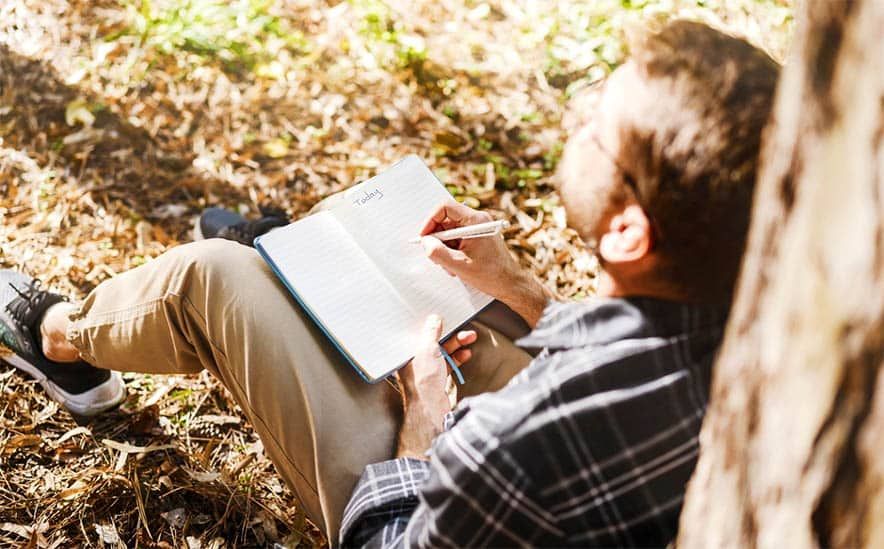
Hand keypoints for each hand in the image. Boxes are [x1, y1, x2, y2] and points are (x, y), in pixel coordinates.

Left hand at [396, 315, 476, 459]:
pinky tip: (465, 354)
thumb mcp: (427, 350)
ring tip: (470, 339)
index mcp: (406, 353)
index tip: (444, 319)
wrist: (431, 409)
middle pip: (434, 342)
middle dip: (451, 336)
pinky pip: (447, 364)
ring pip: (442, 353)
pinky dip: (457, 358)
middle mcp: (413, 361)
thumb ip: (431, 333)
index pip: (419, 334)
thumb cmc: (423, 381)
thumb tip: (433, 319)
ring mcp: (425, 370)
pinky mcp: (435, 379)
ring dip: (457, 346)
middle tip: (465, 331)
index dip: (432, 326)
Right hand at [419, 201, 552, 326]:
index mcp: (476, 221)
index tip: (424, 236)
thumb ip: (438, 253)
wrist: (509, 284)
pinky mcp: (476, 237)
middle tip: (435, 255)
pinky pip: (456, 239)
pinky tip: (456, 265)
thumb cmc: (491, 275)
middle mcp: (477, 221)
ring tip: (450, 265)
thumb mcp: (459, 265)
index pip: (446, 207)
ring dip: (444, 248)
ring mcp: (477, 229)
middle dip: (437, 239)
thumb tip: (425, 243)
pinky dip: (451, 251)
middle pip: (446, 220)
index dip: (430, 220)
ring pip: (449, 231)